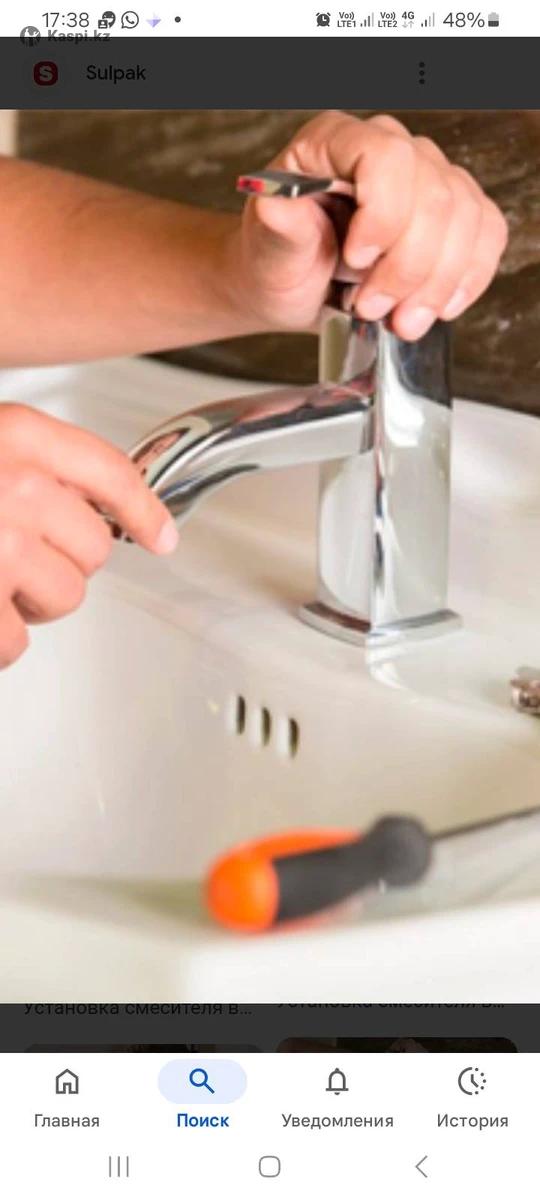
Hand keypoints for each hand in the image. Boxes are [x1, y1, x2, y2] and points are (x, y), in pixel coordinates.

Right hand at [0, 404, 178, 667]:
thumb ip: (29, 463)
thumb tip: (82, 505)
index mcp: (18, 435)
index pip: (111, 471)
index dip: (143, 510)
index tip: (162, 537)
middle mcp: (17, 486)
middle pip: (95, 546)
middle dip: (62, 561)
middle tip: (14, 558)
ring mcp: (1, 546)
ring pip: (66, 596)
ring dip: (31, 602)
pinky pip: (16, 641)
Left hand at [234, 110, 507, 339]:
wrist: (292, 289)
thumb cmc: (277, 263)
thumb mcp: (266, 251)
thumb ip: (278, 228)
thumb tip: (278, 208)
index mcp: (336, 142)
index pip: (386, 157)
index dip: (384, 215)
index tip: (357, 262)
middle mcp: (389, 150)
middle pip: (435, 194)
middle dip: (408, 267)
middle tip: (372, 309)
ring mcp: (427, 178)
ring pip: (467, 218)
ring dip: (438, 283)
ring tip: (401, 321)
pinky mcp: (453, 215)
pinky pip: (487, 234)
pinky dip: (468, 278)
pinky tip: (438, 307)